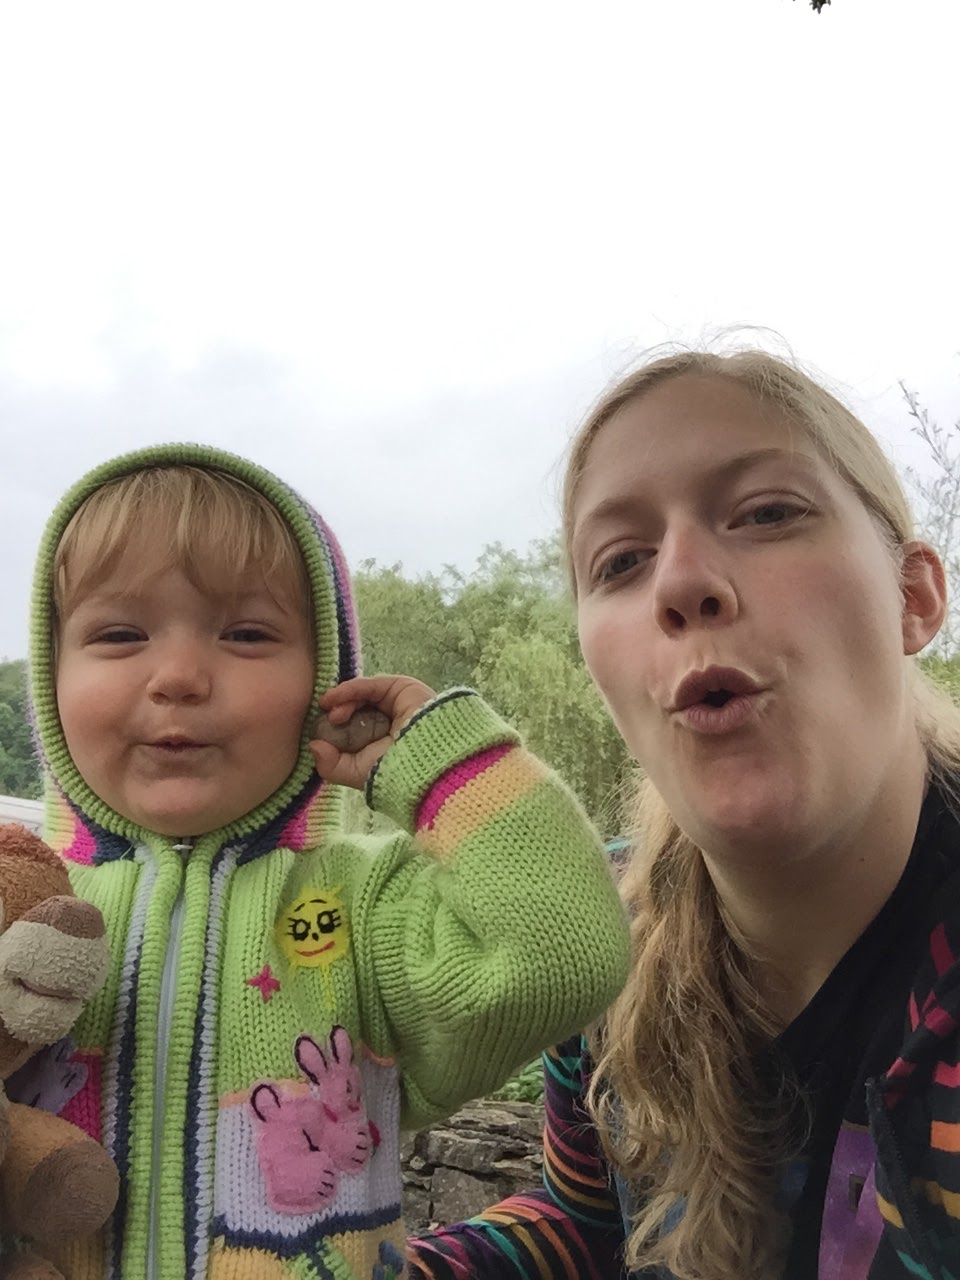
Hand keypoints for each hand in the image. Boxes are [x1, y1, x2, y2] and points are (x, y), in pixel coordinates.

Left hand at [309, 675, 434, 789]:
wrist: (422, 760)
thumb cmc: (392, 771)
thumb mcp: (355, 773)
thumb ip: (330, 765)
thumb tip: (313, 747)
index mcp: (382, 741)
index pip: (354, 727)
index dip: (335, 727)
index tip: (320, 733)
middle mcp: (389, 720)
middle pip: (356, 708)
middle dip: (337, 713)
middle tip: (329, 721)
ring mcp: (395, 703)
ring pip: (361, 695)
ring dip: (342, 701)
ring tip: (333, 714)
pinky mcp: (401, 687)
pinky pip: (369, 685)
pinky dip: (348, 690)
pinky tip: (333, 699)